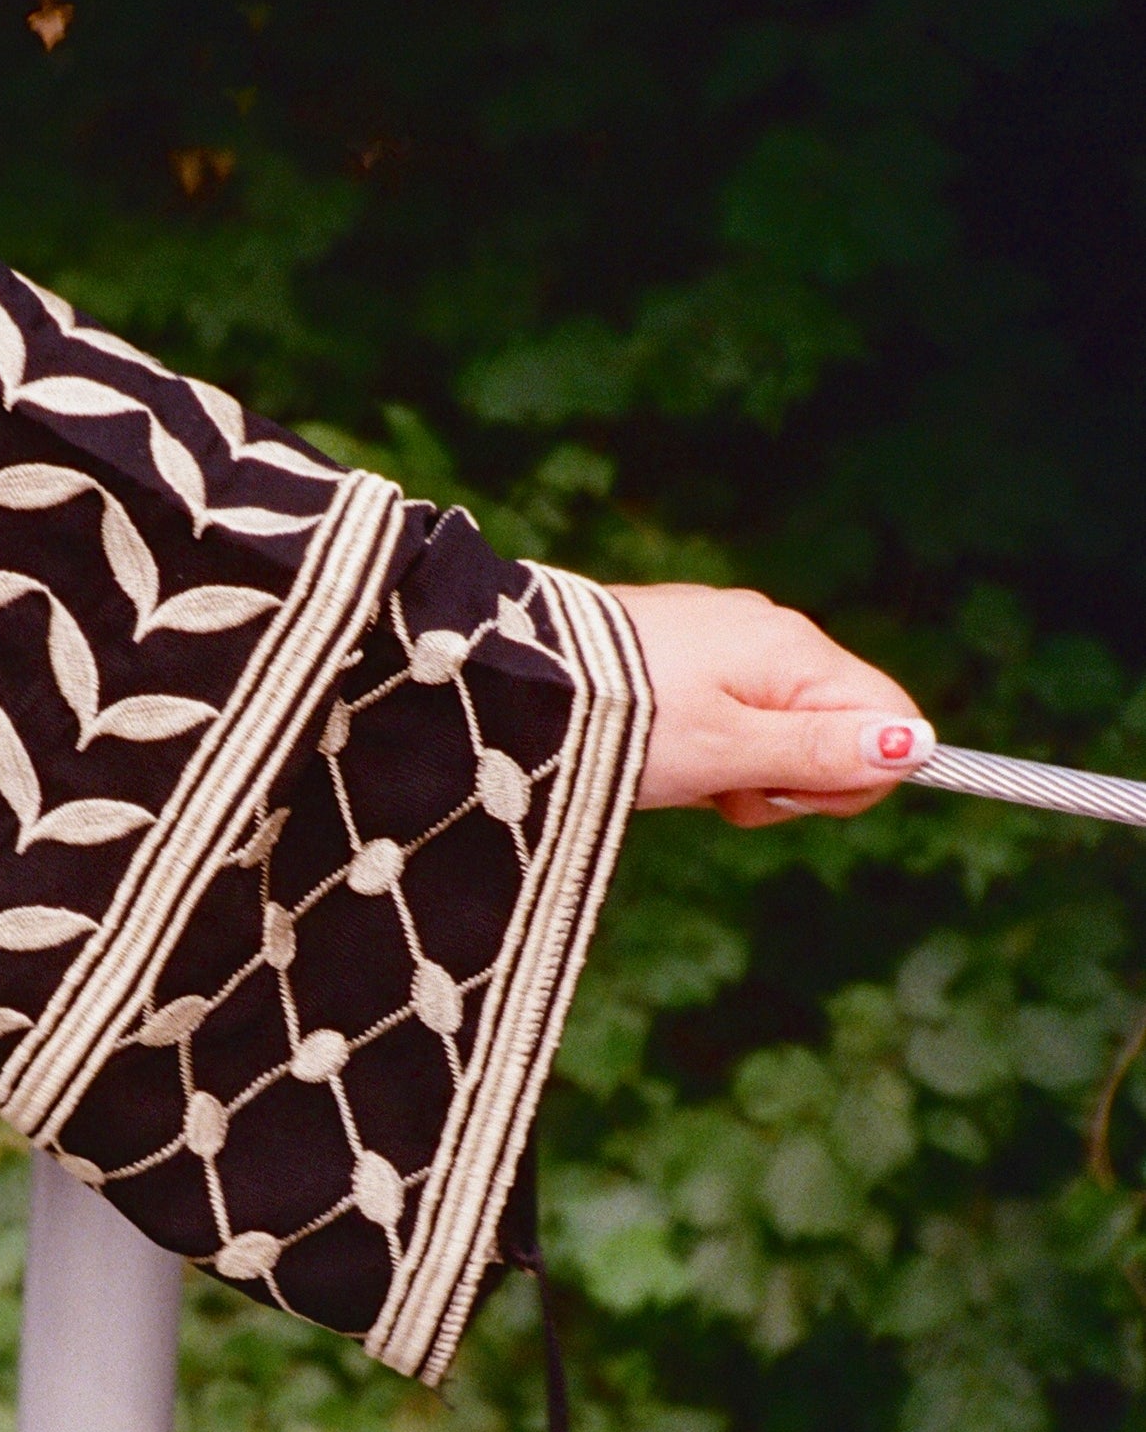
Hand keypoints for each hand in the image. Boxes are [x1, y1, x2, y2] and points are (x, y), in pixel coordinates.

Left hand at [608, 582, 930, 826]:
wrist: (514, 679)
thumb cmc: (619, 720)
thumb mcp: (727, 753)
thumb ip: (821, 752)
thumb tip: (917, 746)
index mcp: (794, 654)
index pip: (889, 719)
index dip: (852, 780)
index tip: (781, 798)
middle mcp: (770, 633)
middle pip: (833, 729)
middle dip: (785, 780)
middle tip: (718, 788)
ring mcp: (725, 637)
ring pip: (776, 729)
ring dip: (738, 770)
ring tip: (676, 772)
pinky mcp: (682, 648)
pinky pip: (726, 713)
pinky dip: (701, 746)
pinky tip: (657, 752)